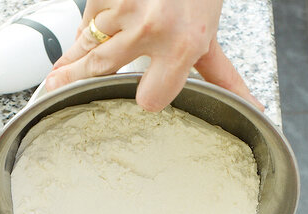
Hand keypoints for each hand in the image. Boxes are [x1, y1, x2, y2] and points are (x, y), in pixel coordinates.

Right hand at [44, 0, 259, 112]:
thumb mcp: (211, 36)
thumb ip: (221, 76)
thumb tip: (252, 110)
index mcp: (181, 45)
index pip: (150, 100)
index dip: (146, 99)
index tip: (143, 98)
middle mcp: (150, 27)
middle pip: (100, 73)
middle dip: (72, 83)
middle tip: (55, 93)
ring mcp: (123, 8)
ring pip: (86, 48)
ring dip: (72, 61)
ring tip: (58, 78)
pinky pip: (85, 22)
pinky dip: (86, 28)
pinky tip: (96, 28)